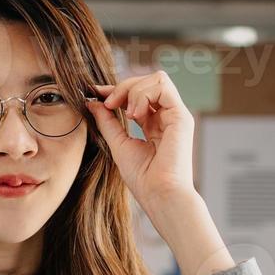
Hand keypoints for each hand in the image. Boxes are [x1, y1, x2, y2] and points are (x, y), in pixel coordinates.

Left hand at [85, 71, 196, 212]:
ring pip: (157, 79)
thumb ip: (107, 122)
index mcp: (154, 124)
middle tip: (108, 103)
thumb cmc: (143, 178)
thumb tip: (93, 102)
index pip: (137, 95)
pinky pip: (162, 87)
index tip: (96, 94)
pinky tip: (135, 114)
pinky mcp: (182, 116)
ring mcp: (176, 115)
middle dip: (124, 86)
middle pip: (148, 81)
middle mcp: (167, 117)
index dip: (117, 90)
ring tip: (125, 111)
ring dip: (134, 89)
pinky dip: (143, 94)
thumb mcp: (118, 144)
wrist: (159, 195)